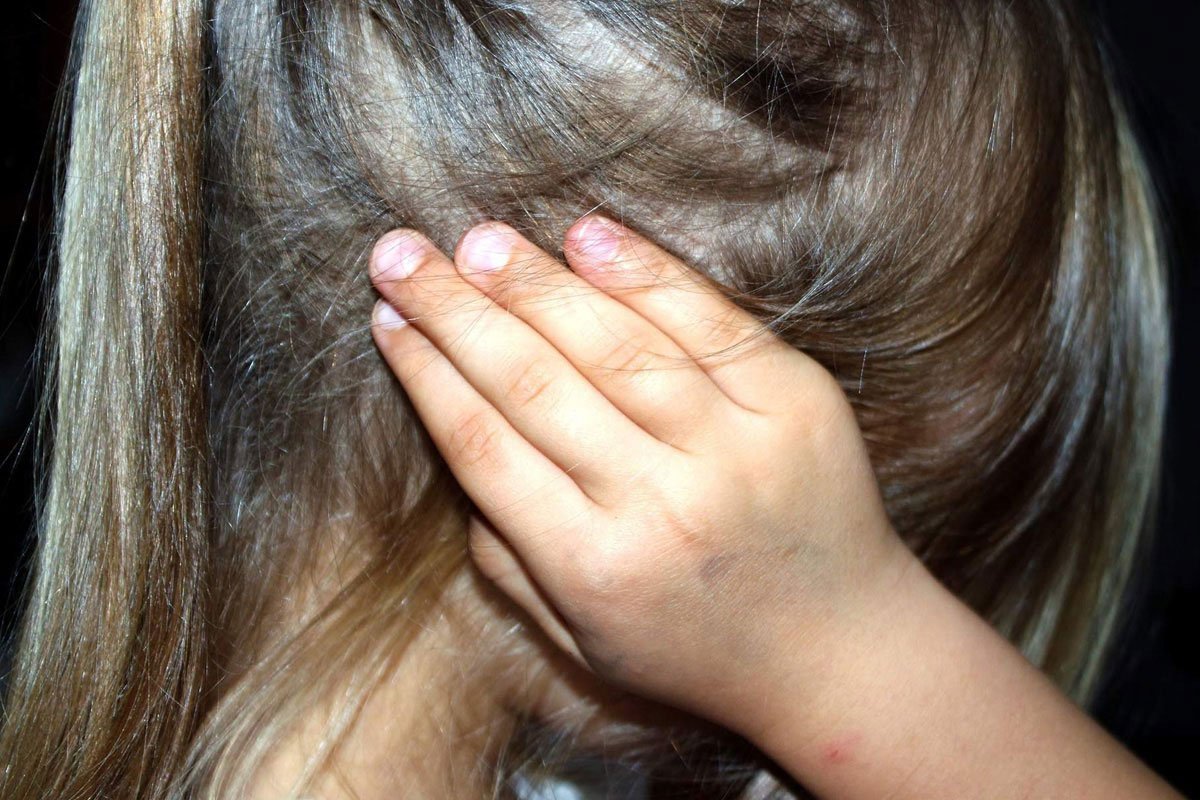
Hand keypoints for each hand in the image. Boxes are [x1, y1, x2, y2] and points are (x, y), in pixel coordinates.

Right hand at [367, 216, 911, 738]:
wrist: (840, 651)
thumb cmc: (693, 648)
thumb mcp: (578, 638)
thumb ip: (506, 556)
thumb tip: (456, 441)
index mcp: (593, 568)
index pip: (484, 446)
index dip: (427, 374)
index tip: (387, 321)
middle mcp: (661, 503)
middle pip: (533, 381)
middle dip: (455, 310)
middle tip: (400, 254)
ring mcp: (736, 446)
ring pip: (613, 342)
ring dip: (534, 283)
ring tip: (477, 242)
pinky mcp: (795, 402)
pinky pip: (706, 320)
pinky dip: (642, 272)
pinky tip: (585, 237)